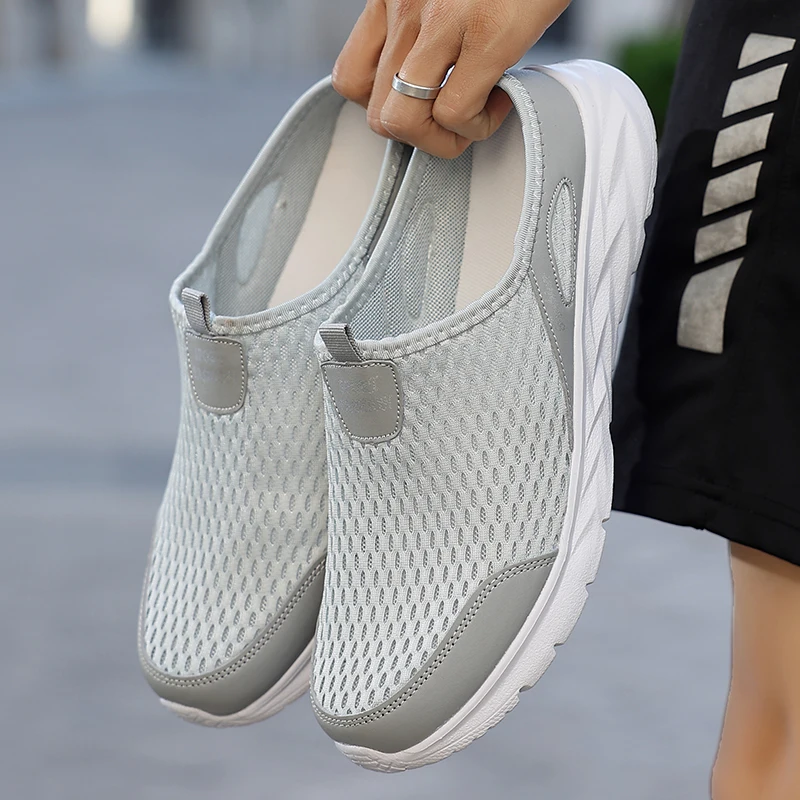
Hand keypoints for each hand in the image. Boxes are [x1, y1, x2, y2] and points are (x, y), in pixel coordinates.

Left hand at [332, 0, 570, 157]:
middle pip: (378, 115)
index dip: (385, 106)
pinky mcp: (485, 35)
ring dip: (443, 137)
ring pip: (404, 123)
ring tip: (475, 113)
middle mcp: (403, 5)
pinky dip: (478, 125)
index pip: (351, 79)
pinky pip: (455, 114)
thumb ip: (423, 25)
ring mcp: (439, 20)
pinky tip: (501, 99)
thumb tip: (429, 78)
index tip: (423, 100)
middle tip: (454, 117)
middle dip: (419, 133)